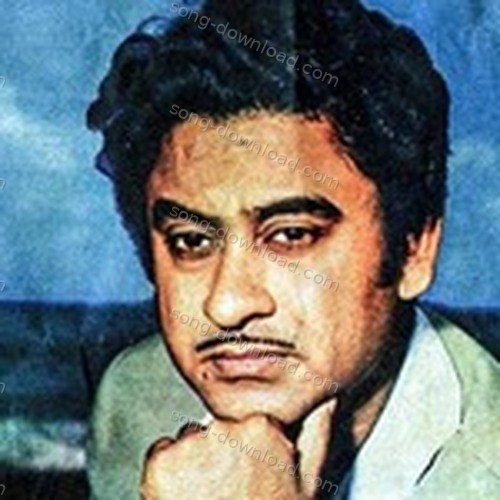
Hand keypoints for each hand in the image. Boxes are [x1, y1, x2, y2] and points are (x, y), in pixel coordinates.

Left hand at [141, 399, 336, 499]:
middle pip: (216, 428)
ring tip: (208, 497)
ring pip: (189, 440)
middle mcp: (227, 428)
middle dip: (220, 453)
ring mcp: (192, 444)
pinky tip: (186, 498)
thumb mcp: (306, 487)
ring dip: (193, 462)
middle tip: (228, 492)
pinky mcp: (162, 462)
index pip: (245, 422)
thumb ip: (317, 434)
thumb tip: (328, 400)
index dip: (247, 451)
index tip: (249, 475)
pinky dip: (167, 473)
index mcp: (264, 428)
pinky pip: (162, 452)